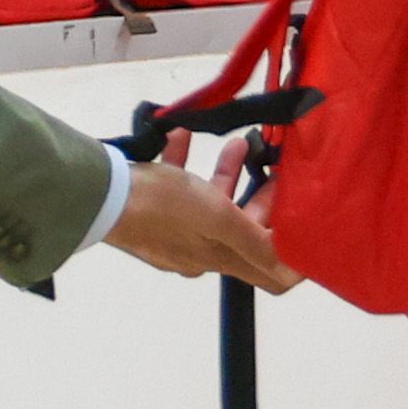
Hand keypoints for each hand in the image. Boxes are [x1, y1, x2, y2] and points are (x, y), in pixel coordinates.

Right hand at [107, 143, 300, 293]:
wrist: (98, 195)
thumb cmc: (163, 206)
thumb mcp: (217, 217)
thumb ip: (256, 240)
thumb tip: (295, 270)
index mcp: (219, 257)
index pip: (268, 274)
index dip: (293, 260)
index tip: (309, 222)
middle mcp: (199, 250)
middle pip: (244, 229)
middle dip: (262, 197)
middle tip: (275, 165)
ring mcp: (173, 231)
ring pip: (210, 203)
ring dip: (227, 173)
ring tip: (239, 142)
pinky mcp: (150, 211)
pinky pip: (176, 186)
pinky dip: (185, 162)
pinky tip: (182, 134)